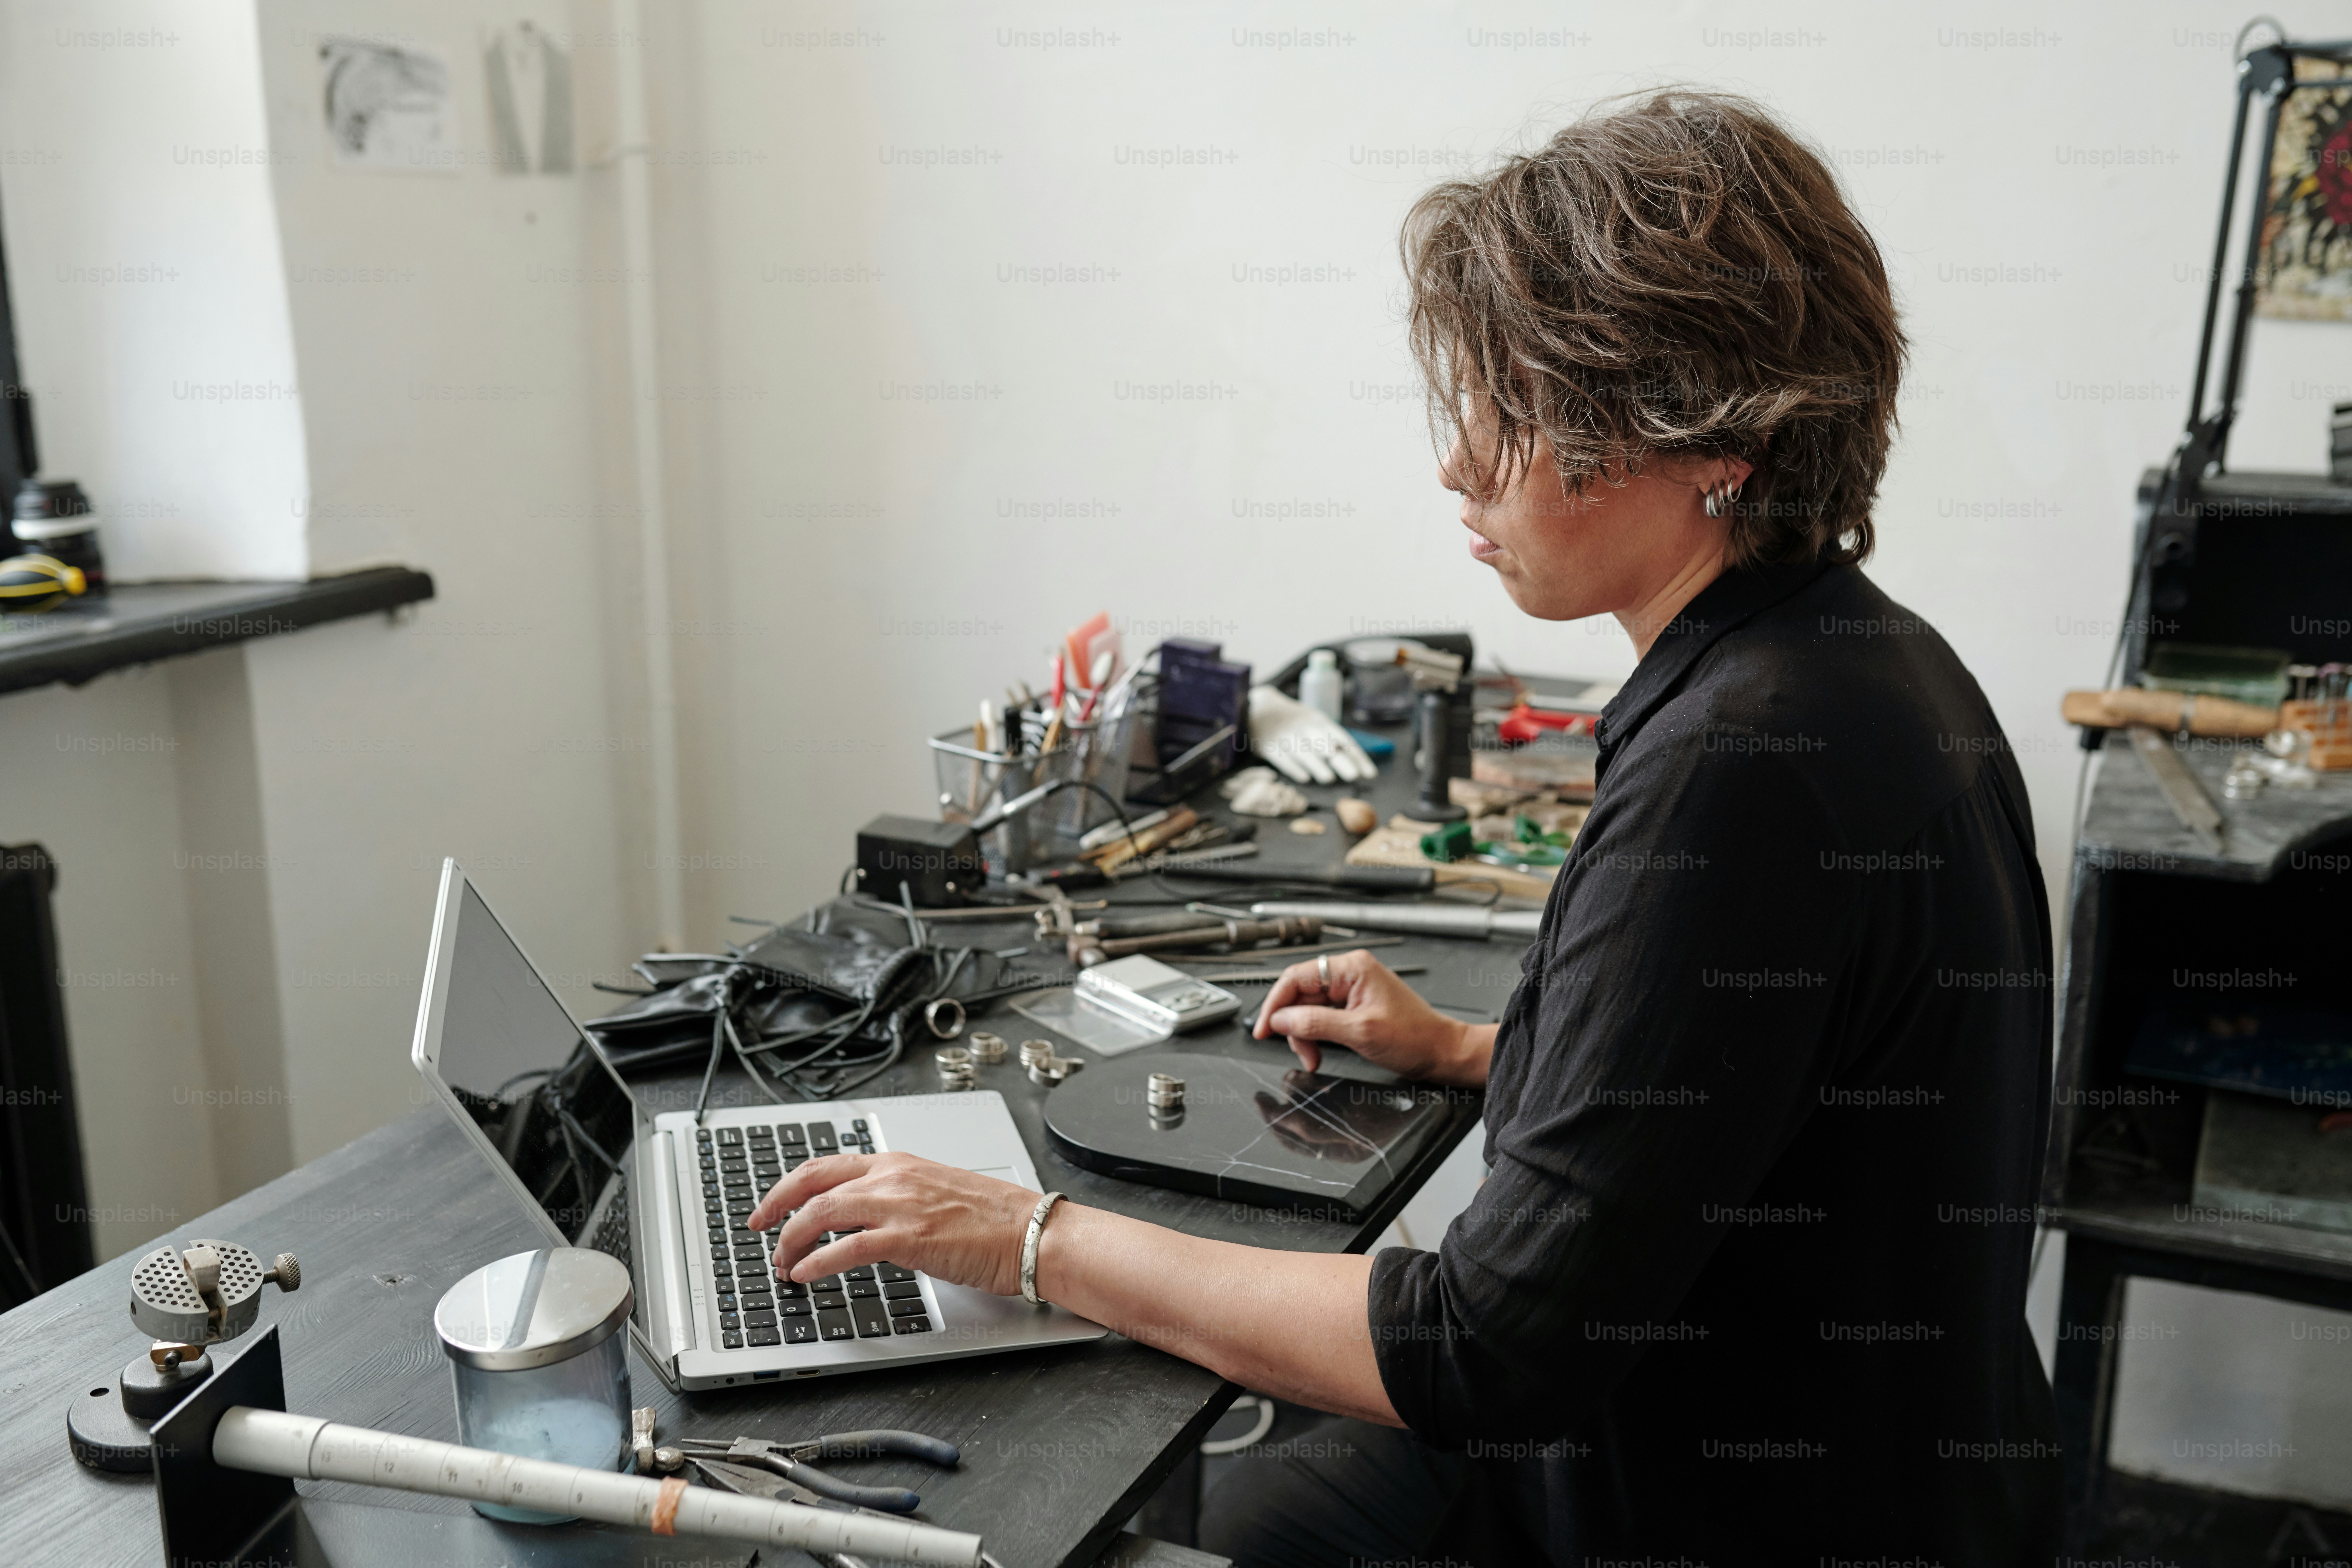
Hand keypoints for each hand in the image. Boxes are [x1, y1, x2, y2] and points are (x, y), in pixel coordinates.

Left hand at [747, 1152, 1042, 1296]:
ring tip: (783, 1263)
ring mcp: (899, 1205)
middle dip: (776, 1207)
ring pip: (822, 1213)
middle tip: (759, 1230)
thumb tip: (867, 1221)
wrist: (1029, 1232)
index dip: (788, 1185)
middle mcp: (892, 1177)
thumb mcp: (934, 1193)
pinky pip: (846, 1249)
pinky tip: (805, 1274)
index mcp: (898, 1163)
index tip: (770, 1205)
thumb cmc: (993, 1218)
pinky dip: (817, 1262)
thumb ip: (898, 1199)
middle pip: (813, 1184)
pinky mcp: (909, 1238)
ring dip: (792, 1240)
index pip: (827, 1166)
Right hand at [1247, 685, 1373, 784]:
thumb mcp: (1314, 723)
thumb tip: (1356, 764)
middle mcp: (1305, 727)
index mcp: (1320, 721)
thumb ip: (1332, 741)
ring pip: (1304, 751)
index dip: (1357, 757)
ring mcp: (1286, 736)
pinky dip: (1293, 768)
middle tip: (1353, 776)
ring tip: (1329, 779)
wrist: (1258, 709)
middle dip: (1340, 760)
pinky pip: (1283, 758)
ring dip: (1316, 765)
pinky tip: (1304, 778)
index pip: (1343, 740)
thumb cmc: (1295, 722)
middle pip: (1325, 745)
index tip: (1370, 774)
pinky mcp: (1270, 746)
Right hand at [1252, 950, 1490, 1085]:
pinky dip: (1316, 1036)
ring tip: (1313, 1057)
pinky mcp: (1354, 1005)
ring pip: (1308, 1008)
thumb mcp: (1360, 1033)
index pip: (1296, 977)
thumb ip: (1316, 1023)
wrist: (1441, 1052)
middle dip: (1293, 1026)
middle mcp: (1350, 973)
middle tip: (1298, 1052)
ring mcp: (1352, 989)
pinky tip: (1319, 1051)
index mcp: (1352, 968)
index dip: (1274, 1004)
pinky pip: (1322, 1017)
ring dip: (1304, 1035)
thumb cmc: (1414, 1038)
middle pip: (1300, 994)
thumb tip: (1280, 1019)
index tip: (1263, 1029)